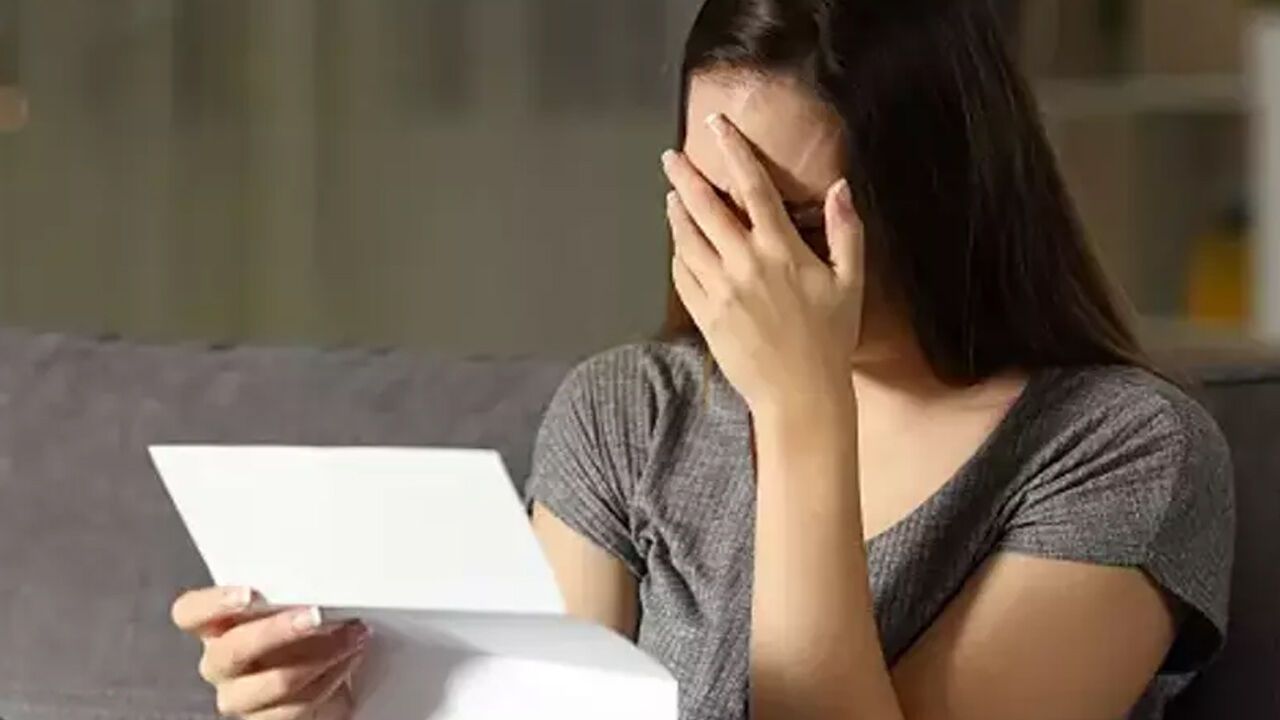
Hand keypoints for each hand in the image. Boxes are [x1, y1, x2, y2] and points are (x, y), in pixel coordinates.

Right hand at [171, 586, 369, 719]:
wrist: (328, 675)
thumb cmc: (305, 632)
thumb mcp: (292, 603)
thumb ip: (288, 592)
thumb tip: (316, 578)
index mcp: (217, 626)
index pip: (190, 613)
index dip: (213, 603)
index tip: (248, 594)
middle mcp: (221, 662)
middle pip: (232, 650)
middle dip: (279, 631)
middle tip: (316, 616)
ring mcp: (241, 696)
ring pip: (275, 681)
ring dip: (323, 655)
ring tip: (350, 636)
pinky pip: (297, 706)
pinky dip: (331, 678)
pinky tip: (348, 658)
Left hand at [663, 113, 864, 412]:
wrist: (800, 394)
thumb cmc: (829, 339)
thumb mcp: (850, 282)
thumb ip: (844, 232)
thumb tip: (840, 189)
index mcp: (781, 250)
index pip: (752, 187)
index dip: (733, 150)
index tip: (717, 126)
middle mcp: (744, 264)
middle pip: (704, 208)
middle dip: (685, 177)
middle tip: (671, 157)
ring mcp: (719, 290)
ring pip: (687, 239)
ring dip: (677, 213)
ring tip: (672, 195)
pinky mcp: (705, 315)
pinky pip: (683, 275)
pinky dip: (678, 254)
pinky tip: (680, 245)